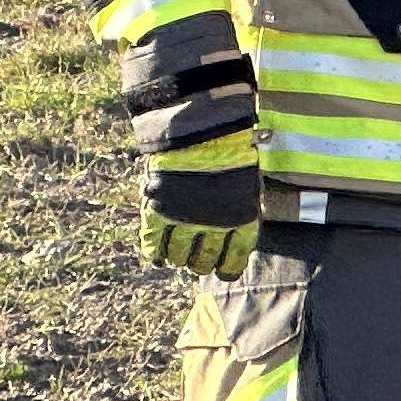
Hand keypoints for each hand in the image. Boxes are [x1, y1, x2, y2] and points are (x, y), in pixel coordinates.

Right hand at [141, 139, 261, 275]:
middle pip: (204, 260)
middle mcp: (215, 225)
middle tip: (196, 261)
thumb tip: (234, 232)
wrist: (201, 128)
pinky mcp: (159, 211)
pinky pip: (153, 242)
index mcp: (243, 218)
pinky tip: (155, 257)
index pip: (234, 257)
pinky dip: (153, 252)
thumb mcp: (247, 179)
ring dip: (177, 258)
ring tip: (177, 256)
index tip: (222, 272)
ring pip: (178, 255)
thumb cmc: (230, 148)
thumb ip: (239, 207)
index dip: (227, 268)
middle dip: (200, 263)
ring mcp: (185, 220)